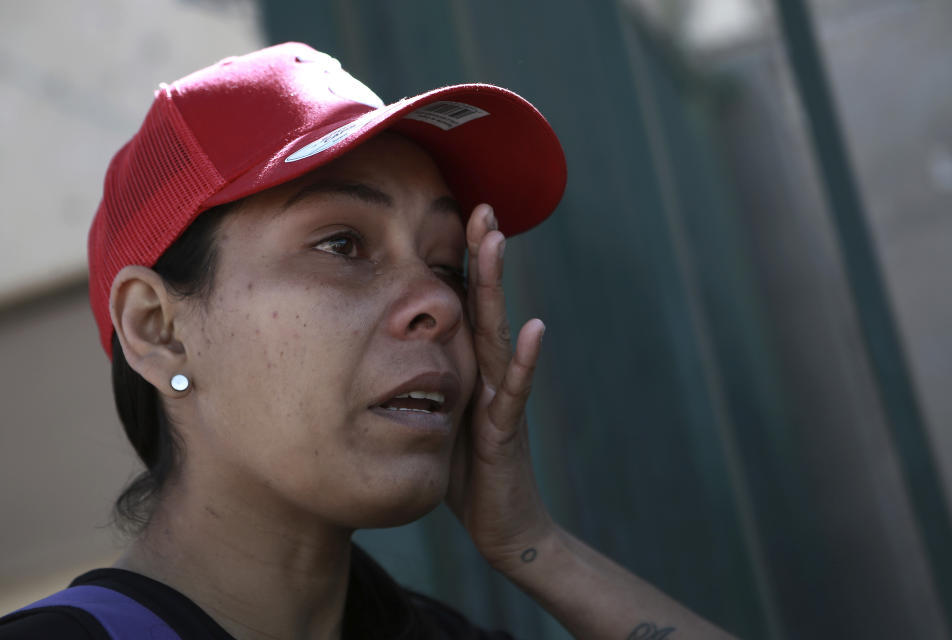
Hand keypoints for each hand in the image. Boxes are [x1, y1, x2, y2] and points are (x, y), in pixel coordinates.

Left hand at [446, 203, 554, 570]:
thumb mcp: (432, 415)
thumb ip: (417, 381)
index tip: (449, 214)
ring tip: (497, 242)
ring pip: (498, 333)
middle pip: (482, 306)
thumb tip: (378, 352)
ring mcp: (502, 398)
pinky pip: (516, 392)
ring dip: (497, 288)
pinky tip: (536, 329)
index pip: (461, 307)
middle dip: (481, 255)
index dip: (457, 263)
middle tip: (481, 206)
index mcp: (468, 368)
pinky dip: (527, 361)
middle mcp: (489, 374)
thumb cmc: (463, 471)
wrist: (502, 524)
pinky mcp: (506, 431)